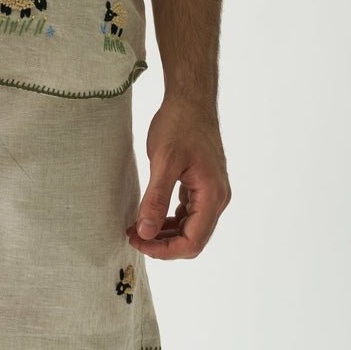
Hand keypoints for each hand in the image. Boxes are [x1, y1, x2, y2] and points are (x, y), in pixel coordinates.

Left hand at [126, 94, 230, 257]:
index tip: (138, 242)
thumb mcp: (164, 161)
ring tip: (137, 228)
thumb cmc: (179, 124)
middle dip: (163, 244)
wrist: (190, 100)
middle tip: (133, 236)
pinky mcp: (204, 185)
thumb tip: (145, 232)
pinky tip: (150, 215)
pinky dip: (170, 220)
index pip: (193, 241)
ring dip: (165, 234)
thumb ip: (156, 199)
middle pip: (193, 239)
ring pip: (191, 228)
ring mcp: (212, 192)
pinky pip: (189, 213)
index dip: (165, 250)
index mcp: (212, 195)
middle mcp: (218, 198)